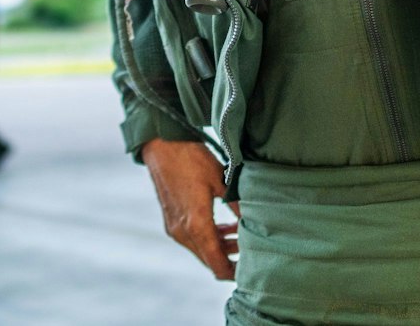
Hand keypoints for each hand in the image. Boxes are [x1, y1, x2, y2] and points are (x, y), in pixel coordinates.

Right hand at [141, 138, 239, 279]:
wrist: (162, 145)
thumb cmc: (192, 159)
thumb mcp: (221, 181)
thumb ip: (238, 205)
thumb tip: (257, 223)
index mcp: (196, 224)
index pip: (216, 264)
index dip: (233, 272)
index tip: (249, 270)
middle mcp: (182, 232)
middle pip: (209, 259)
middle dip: (230, 257)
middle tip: (251, 246)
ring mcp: (174, 228)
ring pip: (201, 249)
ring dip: (221, 245)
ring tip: (241, 231)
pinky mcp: (172, 221)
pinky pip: (193, 239)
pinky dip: (209, 237)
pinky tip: (224, 225)